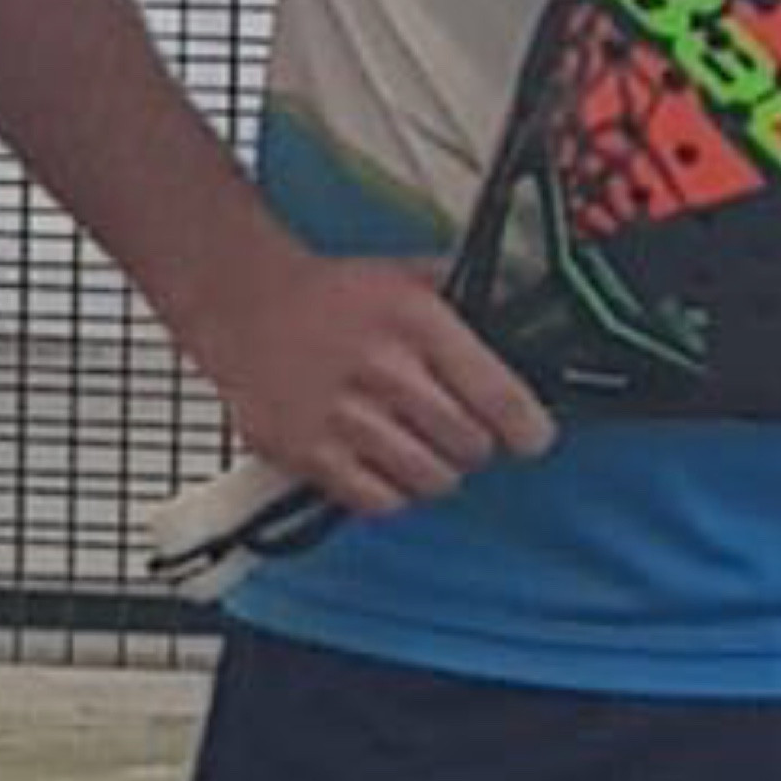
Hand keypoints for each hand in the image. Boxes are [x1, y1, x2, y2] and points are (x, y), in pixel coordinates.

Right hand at [190, 254, 557, 517]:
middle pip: (470, 445)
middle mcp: (384, 369)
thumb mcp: (409, 277)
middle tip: (462, 431)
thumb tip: (527, 321)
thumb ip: (470, 301)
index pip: (499, 394)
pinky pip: (379, 502)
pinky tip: (385, 464)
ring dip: (438, 471)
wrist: (245, 305)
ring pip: (430, 480)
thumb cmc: (333, 295)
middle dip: (477, 445)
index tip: (534, 437)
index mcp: (418, 321)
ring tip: (423, 447)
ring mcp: (344, 416)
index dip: (528, 428)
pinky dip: (393, 493)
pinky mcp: (309, 453)